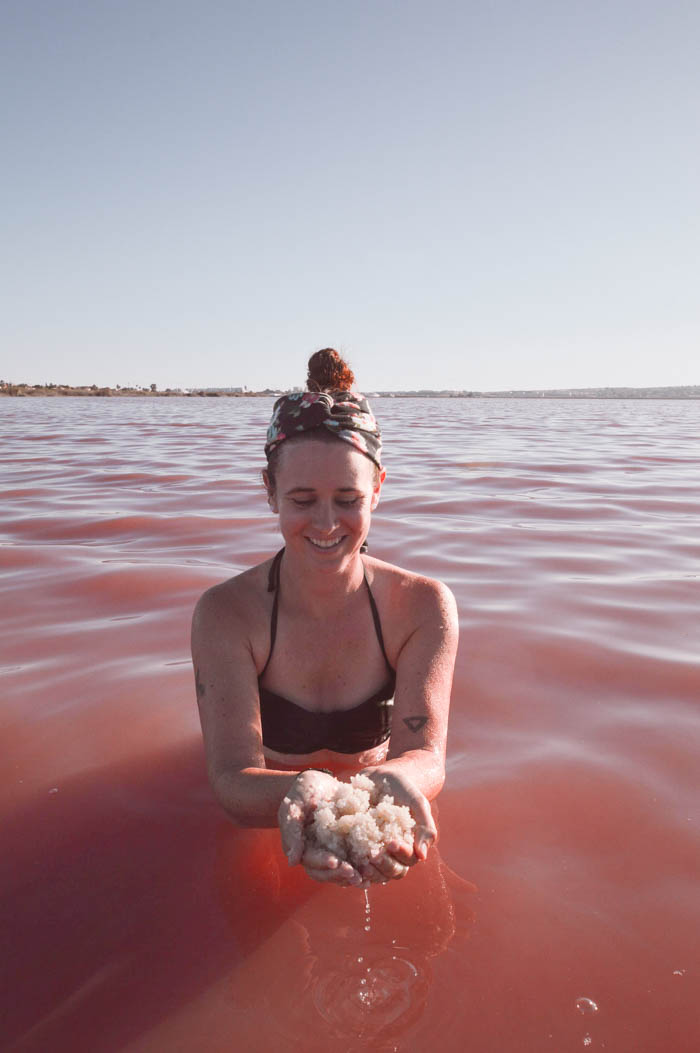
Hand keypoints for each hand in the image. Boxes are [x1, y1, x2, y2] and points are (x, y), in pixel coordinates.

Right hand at [278, 770, 363, 886]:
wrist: (319, 782)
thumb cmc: (302, 793)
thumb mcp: (293, 808)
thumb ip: (292, 832)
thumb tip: (293, 861)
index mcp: (303, 849)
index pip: (311, 861)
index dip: (323, 863)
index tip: (335, 862)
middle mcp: (317, 854)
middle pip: (326, 872)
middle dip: (340, 874)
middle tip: (354, 874)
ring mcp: (333, 850)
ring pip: (341, 870)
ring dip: (352, 876)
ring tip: (366, 878)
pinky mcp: (346, 844)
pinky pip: (354, 859)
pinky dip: (362, 866)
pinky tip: (374, 870)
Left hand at [358, 767, 437, 881]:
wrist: (378, 777)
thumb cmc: (402, 789)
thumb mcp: (417, 802)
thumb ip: (425, 827)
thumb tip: (423, 856)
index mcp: (410, 845)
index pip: (409, 860)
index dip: (401, 854)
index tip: (391, 842)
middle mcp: (393, 854)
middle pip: (392, 871)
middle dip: (384, 865)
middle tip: (373, 854)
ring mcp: (375, 852)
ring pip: (375, 873)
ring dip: (369, 871)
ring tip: (361, 861)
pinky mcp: (356, 848)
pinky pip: (356, 865)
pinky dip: (353, 868)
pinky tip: (347, 864)